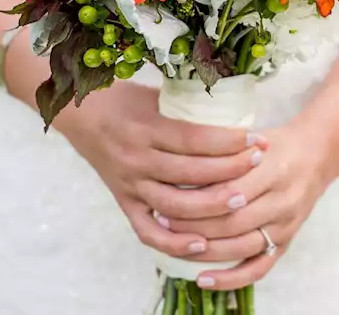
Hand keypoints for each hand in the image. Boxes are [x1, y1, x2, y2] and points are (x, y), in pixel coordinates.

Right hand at [53, 82, 268, 260]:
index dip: (229, 142)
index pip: (194, 139)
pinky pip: (148, 232)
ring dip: (211, 207)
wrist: (79, 114)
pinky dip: (175, 243)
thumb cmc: (123, 100)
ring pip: (175, 207)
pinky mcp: (124, 203)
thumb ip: (189, 108)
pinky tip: (203, 244)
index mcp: (145, 128)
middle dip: (231, 170)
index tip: (256, 139)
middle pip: (190, 174)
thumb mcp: (155, 95)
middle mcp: (136, 160)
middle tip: (259, 163)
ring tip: (242, 199)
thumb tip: (237, 110)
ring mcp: (129, 185)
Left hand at [159, 122, 335, 290]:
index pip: (228, 192)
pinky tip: (203, 279)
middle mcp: (282, 200)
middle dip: (193, 225)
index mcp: (273, 170)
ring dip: (205, 251)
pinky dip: (231, 278)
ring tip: (176, 246)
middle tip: (162, 223)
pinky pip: (259, 268)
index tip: (164, 200)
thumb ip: (220, 154)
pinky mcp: (286, 242)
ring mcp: (286, 225)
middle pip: (231, 222)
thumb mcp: (249, 139)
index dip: (194, 200)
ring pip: (241, 247)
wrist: (316, 155)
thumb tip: (175, 170)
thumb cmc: (273, 144)